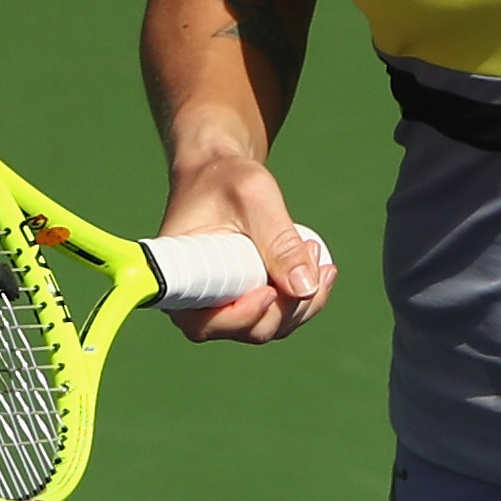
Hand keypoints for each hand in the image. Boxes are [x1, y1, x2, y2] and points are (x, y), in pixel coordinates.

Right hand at [156, 152, 335, 343]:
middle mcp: (195, 301)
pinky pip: (278, 316)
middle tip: (310, 251)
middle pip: (248, 328)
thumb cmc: (227, 178)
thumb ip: (279, 240)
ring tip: (314, 251)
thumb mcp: (255, 196)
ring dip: (302, 300)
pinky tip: (322, 269)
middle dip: (289, 301)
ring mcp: (221, 305)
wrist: (219, 172)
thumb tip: (305, 289)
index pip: (206, 321)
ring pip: (269, 326)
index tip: (269, 292)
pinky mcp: (243, 301)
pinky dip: (305, 299)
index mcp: (179, 274)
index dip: (241, 317)